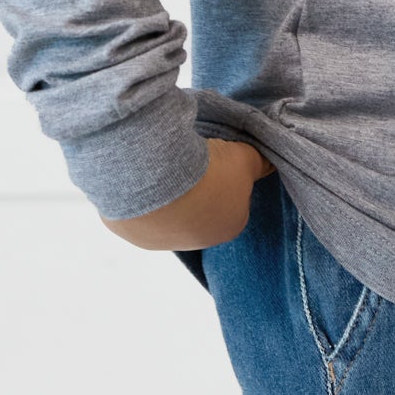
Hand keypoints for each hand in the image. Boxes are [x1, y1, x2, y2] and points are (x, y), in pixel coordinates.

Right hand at [99, 138, 275, 251]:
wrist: (156, 177)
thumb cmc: (209, 171)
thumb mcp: (245, 158)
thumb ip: (259, 161)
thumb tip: (271, 161)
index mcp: (229, 227)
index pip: (236, 200)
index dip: (228, 174)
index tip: (219, 154)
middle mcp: (194, 241)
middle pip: (200, 208)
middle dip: (197, 185)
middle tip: (190, 158)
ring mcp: (155, 238)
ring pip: (164, 211)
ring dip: (164, 191)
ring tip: (163, 161)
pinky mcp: (123, 228)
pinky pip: (133, 206)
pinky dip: (136, 191)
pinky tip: (140, 169)